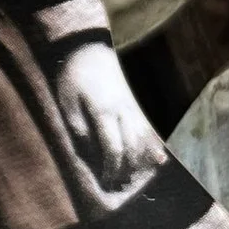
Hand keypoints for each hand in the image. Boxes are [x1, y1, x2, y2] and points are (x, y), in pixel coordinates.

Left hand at [56, 42, 154, 190]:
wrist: (89, 47)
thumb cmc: (74, 76)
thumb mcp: (66, 101)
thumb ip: (78, 128)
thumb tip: (91, 151)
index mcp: (103, 112)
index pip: (114, 149)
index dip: (112, 169)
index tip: (107, 180)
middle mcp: (124, 110)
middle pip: (134, 147)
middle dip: (128, 168)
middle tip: (119, 181)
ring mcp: (135, 105)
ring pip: (147, 137)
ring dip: (145, 158)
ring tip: (139, 172)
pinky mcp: (140, 100)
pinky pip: (154, 124)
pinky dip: (158, 141)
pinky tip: (162, 155)